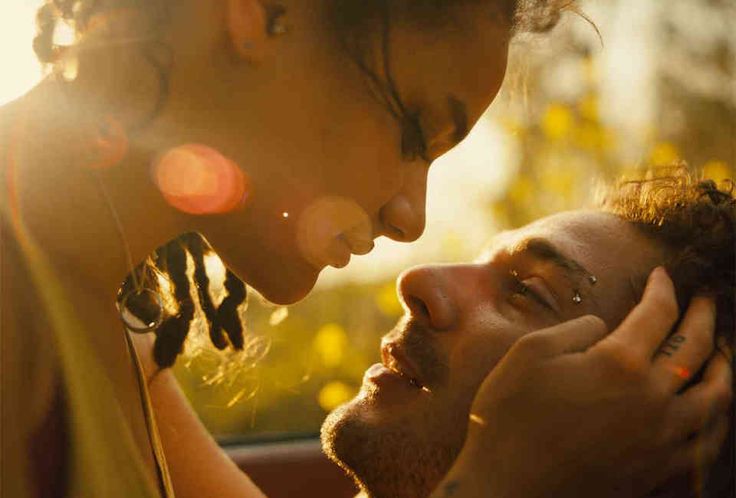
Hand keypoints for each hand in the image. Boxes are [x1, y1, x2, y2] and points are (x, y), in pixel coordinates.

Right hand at [432, 267, 731, 497]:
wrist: (509, 487)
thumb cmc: (510, 416)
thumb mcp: (529, 354)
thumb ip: (574, 330)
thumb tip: (604, 327)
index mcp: (618, 363)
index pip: (657, 313)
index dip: (663, 288)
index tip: (663, 275)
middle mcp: (651, 398)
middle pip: (696, 348)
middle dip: (705, 316)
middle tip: (707, 301)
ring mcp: (660, 438)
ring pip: (716, 398)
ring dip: (723, 367)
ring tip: (722, 353)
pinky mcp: (658, 469)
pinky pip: (707, 441)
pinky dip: (717, 418)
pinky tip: (712, 410)